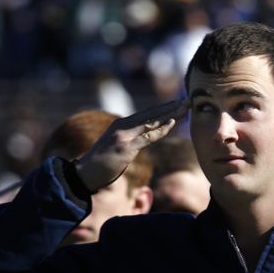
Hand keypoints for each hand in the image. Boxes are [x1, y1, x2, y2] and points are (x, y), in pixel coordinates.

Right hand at [74, 98, 189, 191]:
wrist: (85, 172)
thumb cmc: (101, 163)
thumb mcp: (117, 146)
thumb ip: (130, 139)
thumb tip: (143, 139)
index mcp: (122, 124)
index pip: (147, 113)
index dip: (164, 108)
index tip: (178, 103)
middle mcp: (123, 125)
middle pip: (152, 113)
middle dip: (171, 106)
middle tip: (188, 100)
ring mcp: (124, 135)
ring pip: (152, 121)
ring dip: (171, 114)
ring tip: (185, 107)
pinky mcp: (126, 147)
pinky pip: (148, 137)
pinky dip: (161, 130)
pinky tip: (173, 123)